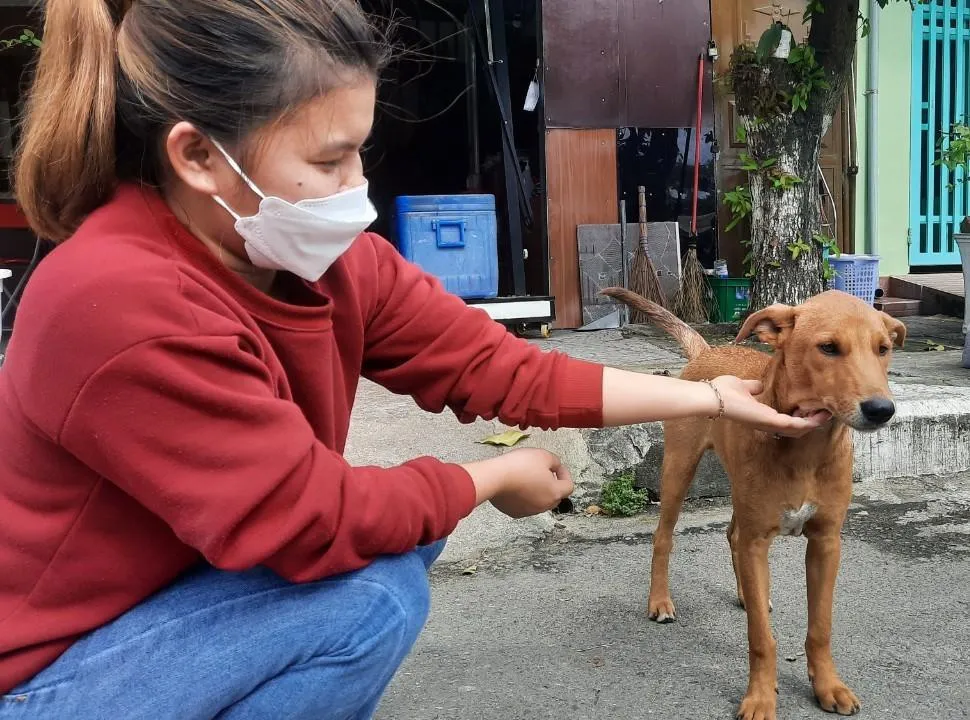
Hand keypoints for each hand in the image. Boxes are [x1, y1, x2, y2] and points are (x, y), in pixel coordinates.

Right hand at [461, 449, 573, 518]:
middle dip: (552, 484)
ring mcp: (529, 511)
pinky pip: (524, 504)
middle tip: (542, 472)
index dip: (565, 474)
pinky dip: (523, 497)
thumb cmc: (520, 465)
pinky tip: (516, 486)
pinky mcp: (515, 512)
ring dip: (537, 491)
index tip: (557, 467)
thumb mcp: (543, 455)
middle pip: (555, 496)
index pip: (569, 486)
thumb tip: (555, 467)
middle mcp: (544, 505)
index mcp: (555, 492)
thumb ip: (555, 462)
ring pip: (539, 501)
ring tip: (527, 478)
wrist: (495, 478)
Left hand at [710, 376, 830, 437]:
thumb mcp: (743, 387)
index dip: (799, 416)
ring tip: (827, 414)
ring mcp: (768, 424)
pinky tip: (820, 417)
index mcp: (761, 416)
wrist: (712, 397)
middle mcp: (766, 423)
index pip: (784, 420)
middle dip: (811, 421)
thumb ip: (753, 387)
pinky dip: (808, 422)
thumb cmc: (722, 392)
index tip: (811, 408)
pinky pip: (795, 425)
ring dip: (813, 422)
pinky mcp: (770, 421)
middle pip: (794, 428)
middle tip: (826, 413)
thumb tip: (760, 385)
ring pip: (797, 429)